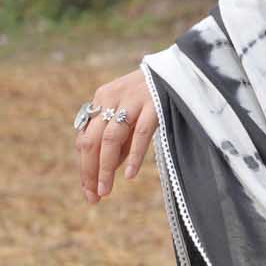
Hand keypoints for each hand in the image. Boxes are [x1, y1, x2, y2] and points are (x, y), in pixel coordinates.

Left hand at [74, 68, 156, 203]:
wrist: (180, 68)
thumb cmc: (154, 95)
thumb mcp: (131, 114)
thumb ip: (120, 138)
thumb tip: (108, 169)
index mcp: (102, 99)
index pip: (85, 139)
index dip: (85, 167)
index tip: (89, 191)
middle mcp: (112, 98)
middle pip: (92, 141)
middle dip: (90, 172)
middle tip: (94, 197)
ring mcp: (133, 101)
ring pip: (111, 139)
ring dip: (105, 168)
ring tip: (105, 191)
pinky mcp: (155, 104)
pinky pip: (141, 133)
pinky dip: (134, 155)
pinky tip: (130, 174)